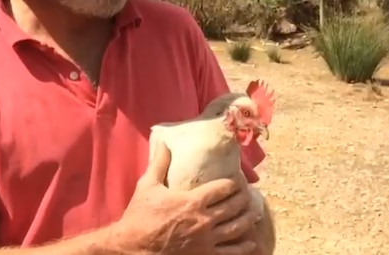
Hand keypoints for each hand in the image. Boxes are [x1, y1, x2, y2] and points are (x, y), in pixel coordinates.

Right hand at [109, 142, 258, 254]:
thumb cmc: (140, 216)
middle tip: (249, 193)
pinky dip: (244, 246)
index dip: (235, 182)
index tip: (238, 179)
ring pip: (237, 228)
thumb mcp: (147, 185)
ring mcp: (207, 240)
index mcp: (192, 201)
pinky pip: (231, 252)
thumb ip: (159, 163)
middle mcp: (204, 220)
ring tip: (254, 213)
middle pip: (234, 206)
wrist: (135, 247)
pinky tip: (251, 241)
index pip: (223, 188)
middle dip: (244, 198)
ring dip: (248, 219)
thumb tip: (165, 144)